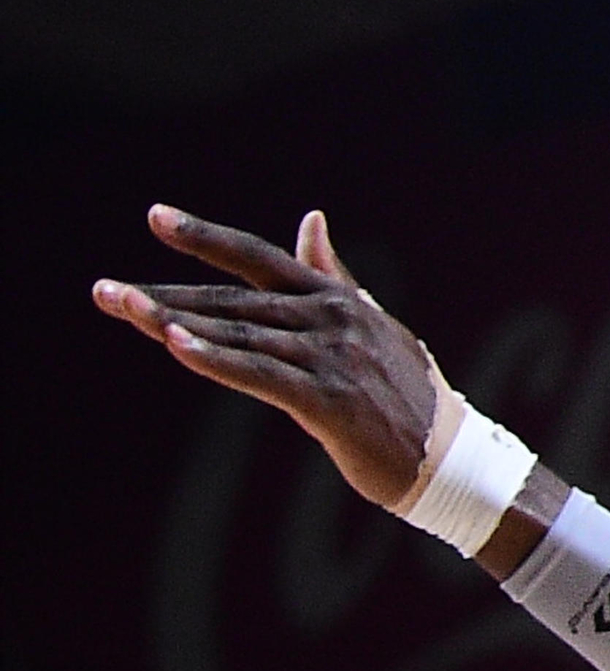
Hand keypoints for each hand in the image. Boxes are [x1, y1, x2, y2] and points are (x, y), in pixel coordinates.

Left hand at [95, 207, 439, 507]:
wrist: (445, 454)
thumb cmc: (403, 390)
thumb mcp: (370, 321)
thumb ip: (333, 273)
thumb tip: (310, 219)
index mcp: (337, 297)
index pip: (260, 258)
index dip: (206, 238)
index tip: (156, 217)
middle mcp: (332, 318)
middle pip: (234, 298)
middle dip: (165, 293)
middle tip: (104, 290)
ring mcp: (331, 357)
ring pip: (239, 333)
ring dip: (173, 322)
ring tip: (123, 308)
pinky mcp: (328, 400)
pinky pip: (260, 374)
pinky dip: (216, 358)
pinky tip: (175, 345)